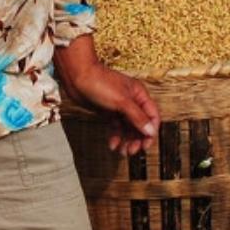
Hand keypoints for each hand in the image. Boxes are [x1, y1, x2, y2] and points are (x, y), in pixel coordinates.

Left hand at [55, 40, 159, 154]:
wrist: (77, 77)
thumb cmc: (99, 82)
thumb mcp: (121, 101)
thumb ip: (137, 117)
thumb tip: (150, 131)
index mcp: (139, 94)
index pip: (152, 116)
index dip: (151, 131)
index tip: (146, 145)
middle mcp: (132, 101)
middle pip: (140, 124)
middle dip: (138, 138)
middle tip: (132, 151)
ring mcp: (120, 107)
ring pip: (128, 127)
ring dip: (127, 140)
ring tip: (123, 152)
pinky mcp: (108, 112)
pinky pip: (116, 127)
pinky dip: (116, 136)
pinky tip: (112, 145)